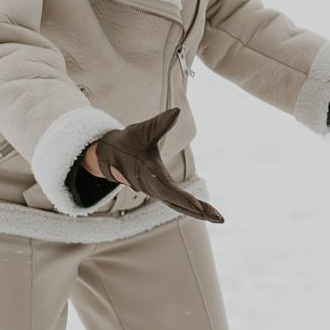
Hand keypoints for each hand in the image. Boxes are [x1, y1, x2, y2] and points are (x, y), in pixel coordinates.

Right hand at [84, 108, 222, 222]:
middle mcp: (153, 187)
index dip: (183, 199)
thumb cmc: (127, 141)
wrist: (109, 153)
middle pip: (178, 203)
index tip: (199, 207)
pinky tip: (205, 212)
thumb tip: (177, 111)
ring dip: (198, 212)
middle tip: (219, 218)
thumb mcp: (142, 131)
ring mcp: (156, 191)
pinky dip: (190, 208)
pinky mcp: (159, 190)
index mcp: (149, 175)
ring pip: (179, 205)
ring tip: (218, 218)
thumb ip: (160, 123)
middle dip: (199, 211)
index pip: (169, 191)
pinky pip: (176, 202)